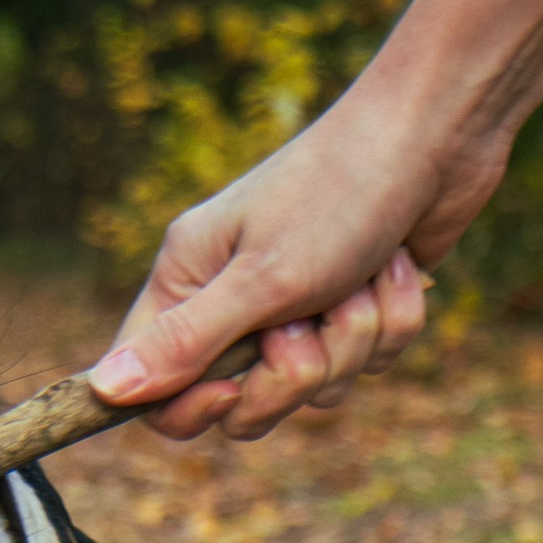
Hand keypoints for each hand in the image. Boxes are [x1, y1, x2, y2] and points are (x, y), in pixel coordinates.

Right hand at [89, 0, 542, 439]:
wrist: (438, 134)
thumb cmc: (339, 191)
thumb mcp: (261, 279)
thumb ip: (186, 343)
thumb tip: (104, 390)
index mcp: (188, 280)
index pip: (154, 389)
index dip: (189, 408)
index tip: (232, 385)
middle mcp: (234, 298)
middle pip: (243, 405)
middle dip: (291, 377)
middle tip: (308, 326)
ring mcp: (298, 305)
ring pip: (316, 387)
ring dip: (353, 339)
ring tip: (360, 278)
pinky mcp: (355, 306)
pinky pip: (370, 361)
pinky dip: (394, 319)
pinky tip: (396, 267)